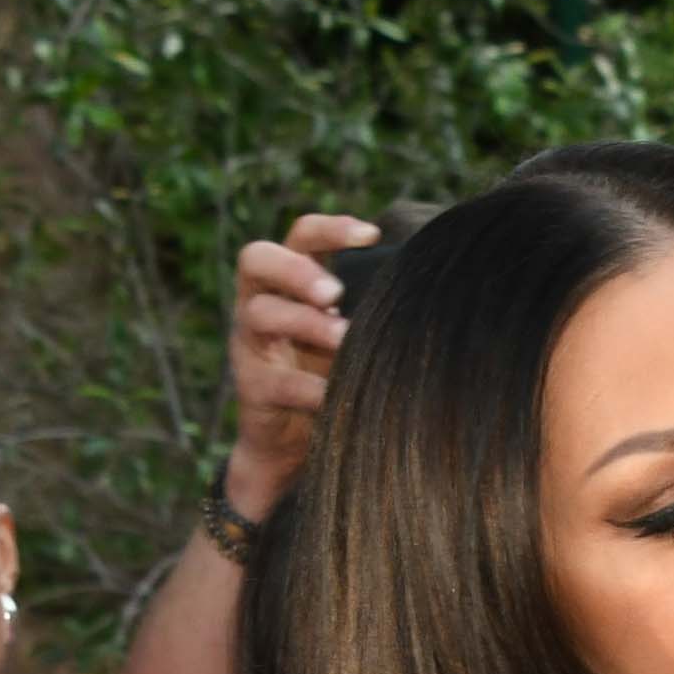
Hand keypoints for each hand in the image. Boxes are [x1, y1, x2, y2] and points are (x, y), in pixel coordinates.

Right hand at [220, 214, 374, 513]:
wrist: (293, 445)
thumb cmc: (330, 374)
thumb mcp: (347, 336)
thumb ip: (366, 310)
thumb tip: (424, 292)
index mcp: (288, 283)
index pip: (300, 236)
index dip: (330, 228)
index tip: (372, 235)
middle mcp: (260, 303)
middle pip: (257, 259)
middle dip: (296, 270)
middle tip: (335, 292)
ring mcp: (250, 345)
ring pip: (261, 314)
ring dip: (306, 323)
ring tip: (344, 338)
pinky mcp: (252, 389)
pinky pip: (276, 382)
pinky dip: (310, 386)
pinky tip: (336, 391)